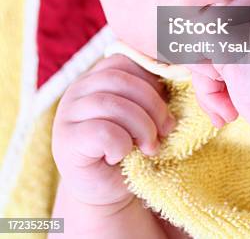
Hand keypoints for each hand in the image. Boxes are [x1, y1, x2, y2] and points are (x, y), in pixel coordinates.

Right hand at [51, 54, 176, 206]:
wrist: (106, 193)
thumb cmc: (129, 148)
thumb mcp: (141, 113)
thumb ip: (148, 93)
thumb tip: (177, 75)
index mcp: (96, 77)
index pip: (124, 62)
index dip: (151, 80)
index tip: (167, 104)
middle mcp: (77, 90)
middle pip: (120, 80)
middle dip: (152, 105)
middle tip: (165, 130)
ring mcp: (68, 114)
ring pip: (111, 104)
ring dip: (141, 127)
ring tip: (149, 147)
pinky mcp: (67, 141)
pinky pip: (102, 131)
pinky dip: (122, 145)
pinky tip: (121, 156)